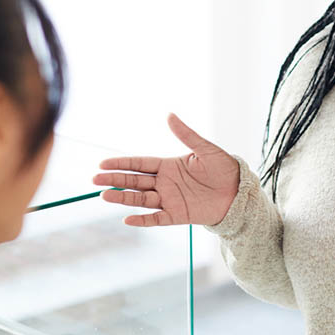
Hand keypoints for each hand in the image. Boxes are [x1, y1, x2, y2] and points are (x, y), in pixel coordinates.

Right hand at [95, 114, 239, 227]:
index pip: (139, 164)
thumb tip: (169, 115)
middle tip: (94, 180)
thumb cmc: (224, 168)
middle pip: (134, 181)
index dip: (121, 163)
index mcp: (169, 165)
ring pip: (140, 199)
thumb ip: (186, 135)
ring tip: (104, 196)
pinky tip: (127, 219)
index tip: (102, 163)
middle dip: (114, 180)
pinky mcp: (178, 215)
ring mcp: (170, 200)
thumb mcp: (205, 149)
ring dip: (122, 198)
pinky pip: (156, 219)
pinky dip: (142, 220)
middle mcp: (165, 183)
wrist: (239, 192)